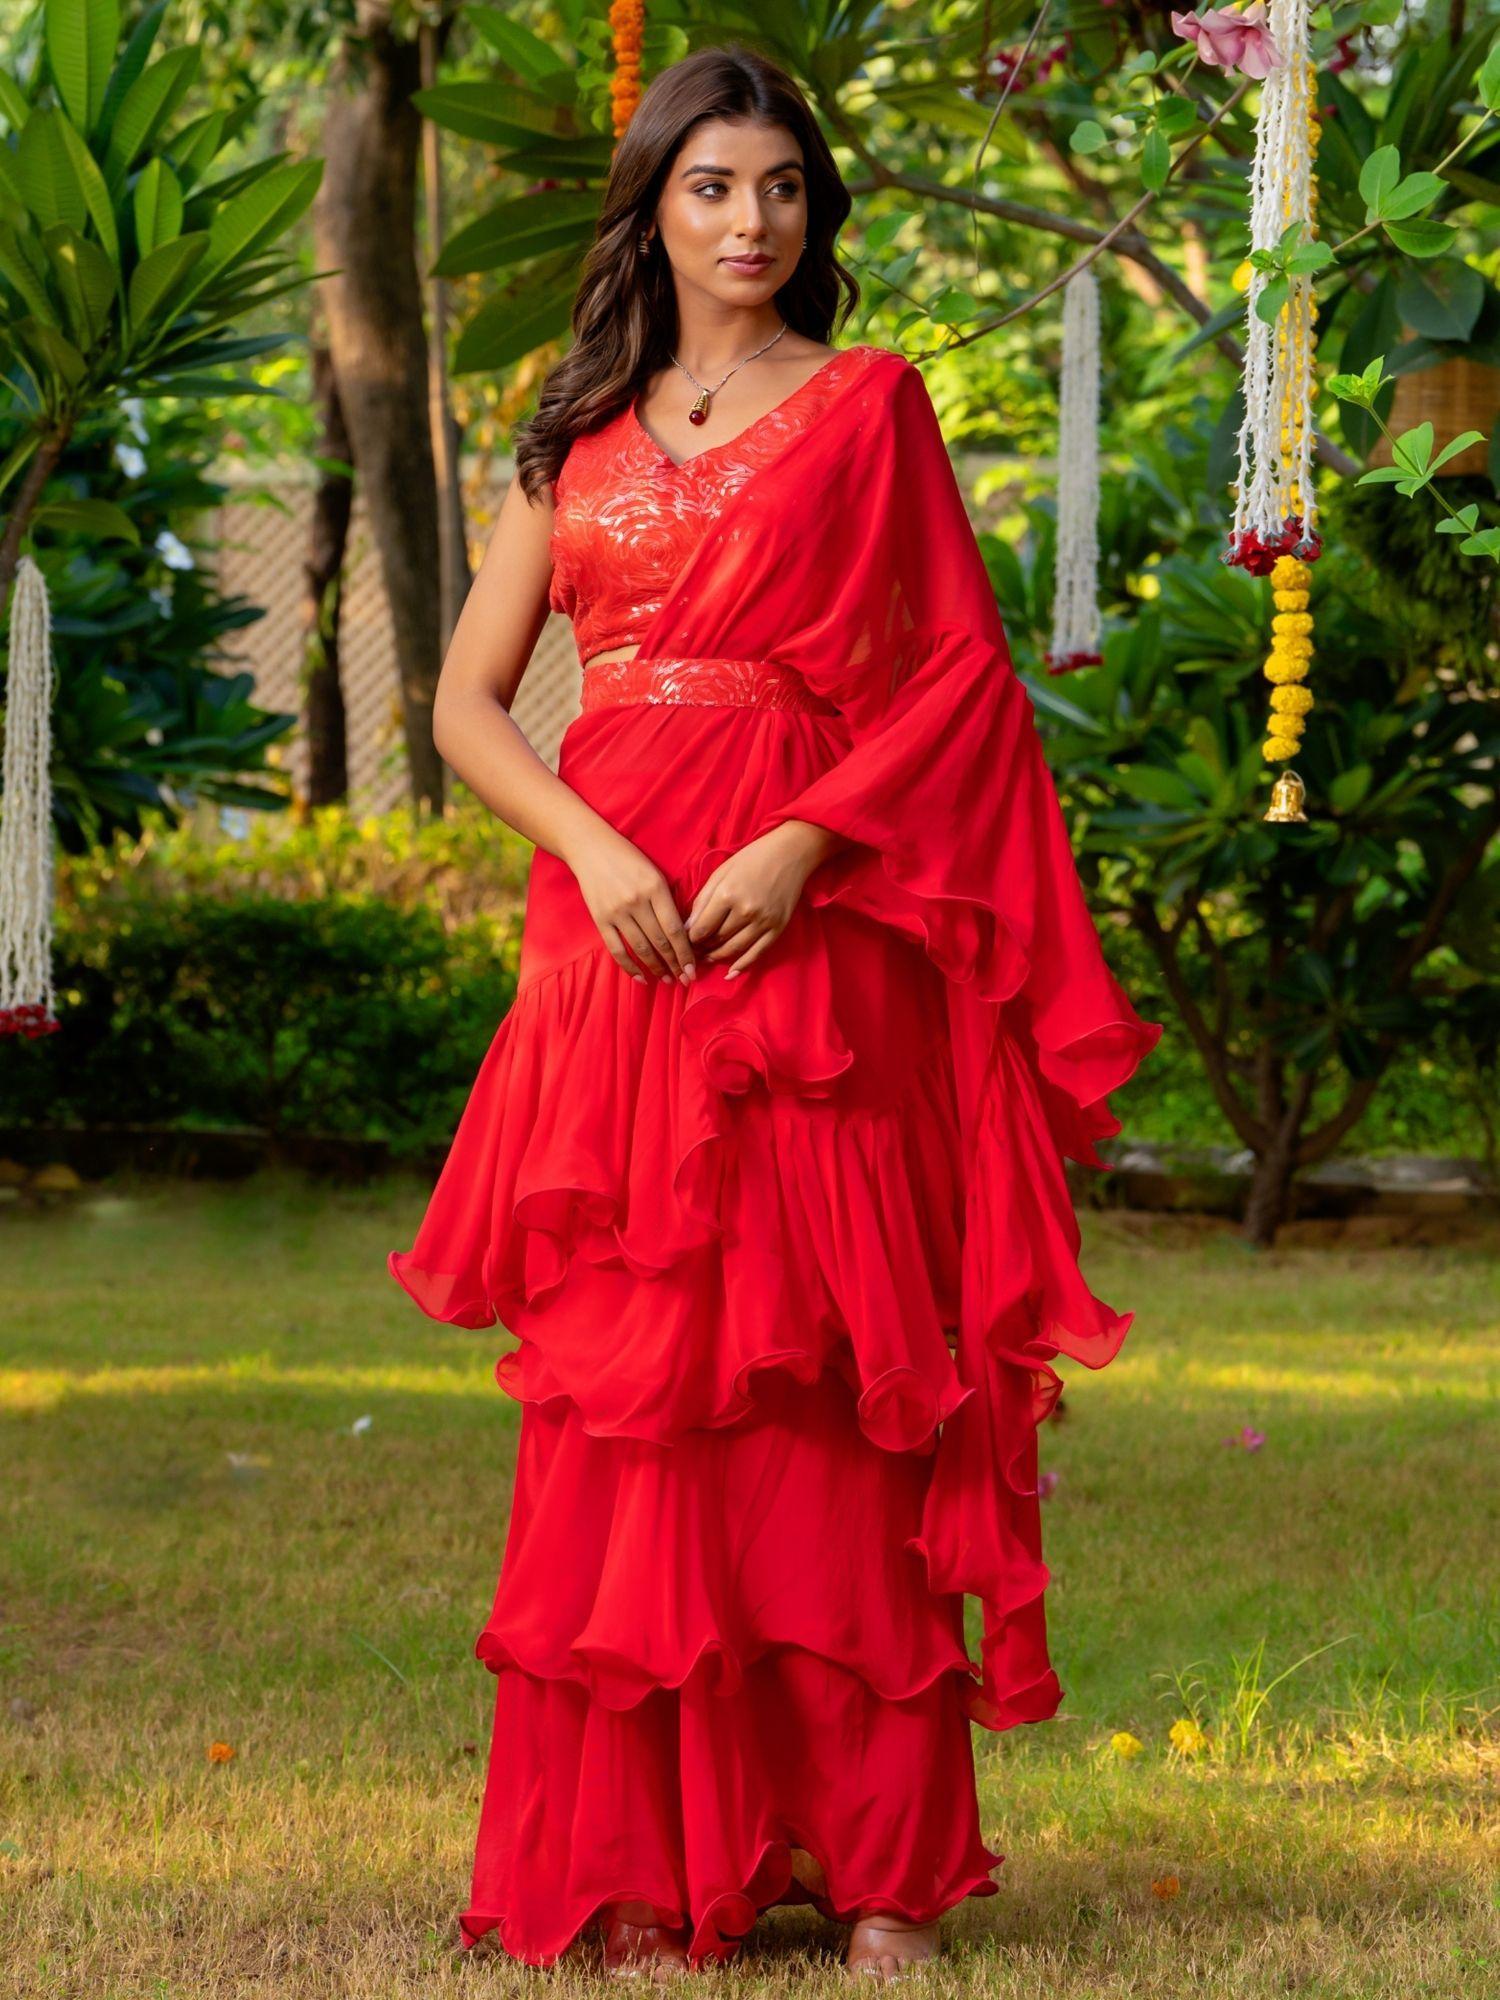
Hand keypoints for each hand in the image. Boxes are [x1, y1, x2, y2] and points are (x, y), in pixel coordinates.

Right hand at [567, 828, 696, 985]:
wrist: (591, 847)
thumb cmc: (628, 858)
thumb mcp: (655, 873)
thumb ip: (667, 901)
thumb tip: (683, 934)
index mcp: (656, 888)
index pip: (675, 929)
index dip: (686, 953)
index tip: (694, 969)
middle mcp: (637, 901)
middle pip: (661, 942)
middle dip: (675, 964)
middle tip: (685, 979)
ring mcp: (617, 912)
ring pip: (641, 948)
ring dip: (656, 968)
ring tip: (667, 979)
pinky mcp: (600, 919)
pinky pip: (617, 949)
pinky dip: (630, 967)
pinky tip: (641, 978)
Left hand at [684, 823, 826, 977]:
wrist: (790, 854)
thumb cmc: (751, 859)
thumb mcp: (721, 872)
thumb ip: (703, 900)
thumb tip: (688, 927)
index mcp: (727, 895)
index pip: (701, 929)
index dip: (690, 940)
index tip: (685, 942)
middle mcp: (745, 911)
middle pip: (717, 940)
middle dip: (702, 948)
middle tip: (694, 951)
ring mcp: (763, 922)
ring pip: (734, 949)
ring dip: (718, 957)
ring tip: (708, 957)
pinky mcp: (777, 928)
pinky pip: (757, 953)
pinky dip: (742, 966)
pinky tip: (730, 973)